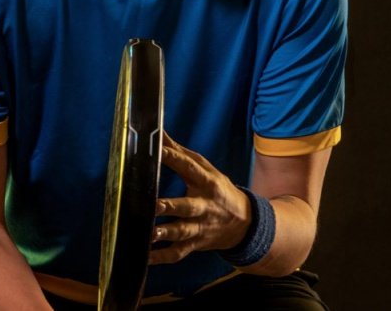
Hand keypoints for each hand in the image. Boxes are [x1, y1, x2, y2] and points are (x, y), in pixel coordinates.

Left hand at [148, 132, 251, 264]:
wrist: (245, 223)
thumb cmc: (219, 190)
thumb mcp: (206, 169)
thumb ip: (181, 153)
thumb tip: (159, 133)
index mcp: (207, 183)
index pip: (189, 168)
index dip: (173, 158)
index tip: (157, 149)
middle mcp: (204, 206)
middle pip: (186, 207)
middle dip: (170, 207)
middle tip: (154, 205)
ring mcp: (199, 227)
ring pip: (182, 232)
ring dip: (165, 233)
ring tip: (149, 233)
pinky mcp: (195, 244)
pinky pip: (177, 253)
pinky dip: (161, 257)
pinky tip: (146, 256)